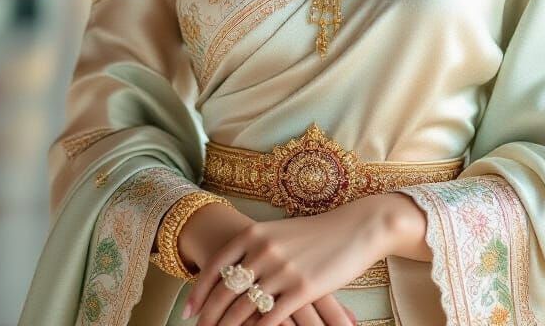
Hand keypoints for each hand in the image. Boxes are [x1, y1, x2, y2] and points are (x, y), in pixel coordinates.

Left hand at [182, 195, 393, 325]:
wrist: (355, 228)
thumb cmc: (316, 233)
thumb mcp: (280, 233)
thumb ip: (255, 248)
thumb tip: (230, 272)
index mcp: (255, 233)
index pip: (215, 266)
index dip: (198, 292)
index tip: (189, 312)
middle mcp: (264, 251)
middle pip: (224, 291)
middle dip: (208, 316)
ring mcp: (282, 271)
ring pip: (243, 309)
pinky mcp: (302, 289)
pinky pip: (270, 319)